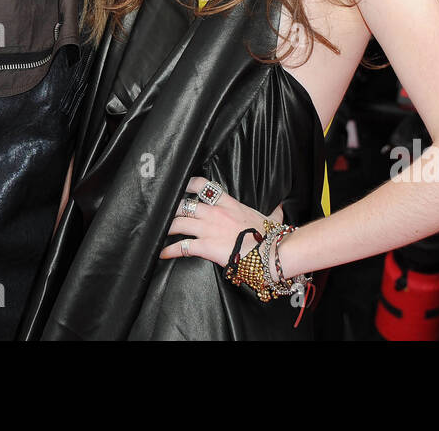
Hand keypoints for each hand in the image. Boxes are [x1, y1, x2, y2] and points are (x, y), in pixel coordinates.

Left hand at [159, 177, 283, 267]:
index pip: (203, 185)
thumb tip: (280, 207)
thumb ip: (273, 212)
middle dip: (171, 209)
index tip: (180, 186)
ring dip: (166, 228)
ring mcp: (208, 229)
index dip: (188, 184)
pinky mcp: (206, 246)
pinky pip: (182, 246)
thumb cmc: (271, 237)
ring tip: (158, 232)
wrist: (270, 252)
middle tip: (164, 213)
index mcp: (228, 203)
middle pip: (184, 204)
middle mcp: (214, 213)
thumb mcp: (272, 220)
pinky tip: (162, 253)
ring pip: (178, 223)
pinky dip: (169, 250)